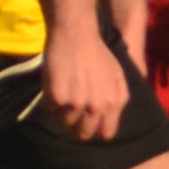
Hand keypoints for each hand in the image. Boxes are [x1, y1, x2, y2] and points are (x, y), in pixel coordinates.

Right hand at [38, 15, 129, 140]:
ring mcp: (76, 103)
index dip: (96, 128)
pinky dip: (49, 101)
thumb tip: (109, 121)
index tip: (88, 121)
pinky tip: (54, 85)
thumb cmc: (97, 54)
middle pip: (83, 134)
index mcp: (113, 103)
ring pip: (64, 123)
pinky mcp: (57, 97)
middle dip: (77, 124)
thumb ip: (118, 99)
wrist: (76, 35)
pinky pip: (50, 110)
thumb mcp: (118, 76)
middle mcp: (96, 107)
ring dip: (62, 112)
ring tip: (63, 93)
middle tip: (72, 109)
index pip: (105, 134)